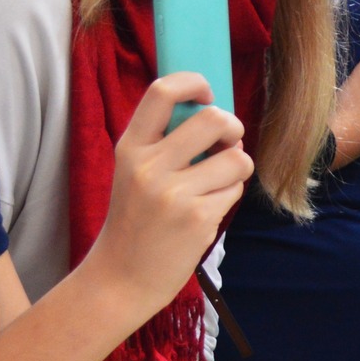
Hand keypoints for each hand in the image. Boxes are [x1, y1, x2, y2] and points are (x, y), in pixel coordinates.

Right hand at [81, 73, 251, 317]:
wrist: (122, 278)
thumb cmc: (136, 221)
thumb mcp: (134, 174)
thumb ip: (164, 143)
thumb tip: (215, 114)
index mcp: (130, 148)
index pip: (161, 92)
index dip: (194, 83)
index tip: (207, 94)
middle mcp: (149, 166)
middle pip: (214, 119)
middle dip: (233, 128)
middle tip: (228, 143)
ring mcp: (174, 193)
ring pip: (236, 157)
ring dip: (237, 167)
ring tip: (219, 182)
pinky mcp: (197, 218)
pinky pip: (235, 189)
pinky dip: (230, 195)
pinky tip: (208, 209)